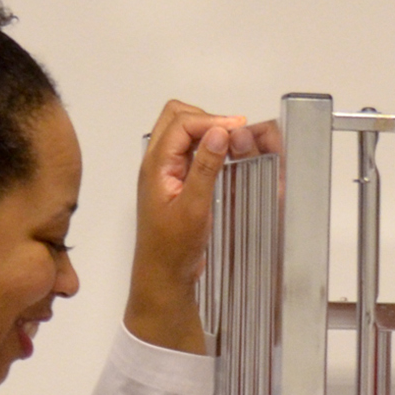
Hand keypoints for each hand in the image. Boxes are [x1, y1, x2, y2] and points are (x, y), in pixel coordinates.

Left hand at [125, 100, 253, 353]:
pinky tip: (223, 159)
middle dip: (205, 118)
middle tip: (232, 133)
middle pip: (175, 118)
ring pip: (180, 133)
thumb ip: (206, 166)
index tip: (238, 129)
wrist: (163, 276)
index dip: (211, 120)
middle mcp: (156, 163)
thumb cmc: (174, 248)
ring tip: (230, 143)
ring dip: (204, 131)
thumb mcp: (194, 206)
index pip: (181, 123)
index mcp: (155, 165)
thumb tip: (220, 132)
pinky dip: (205, 147)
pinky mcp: (174, 182)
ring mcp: (164, 171)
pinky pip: (187, 151)